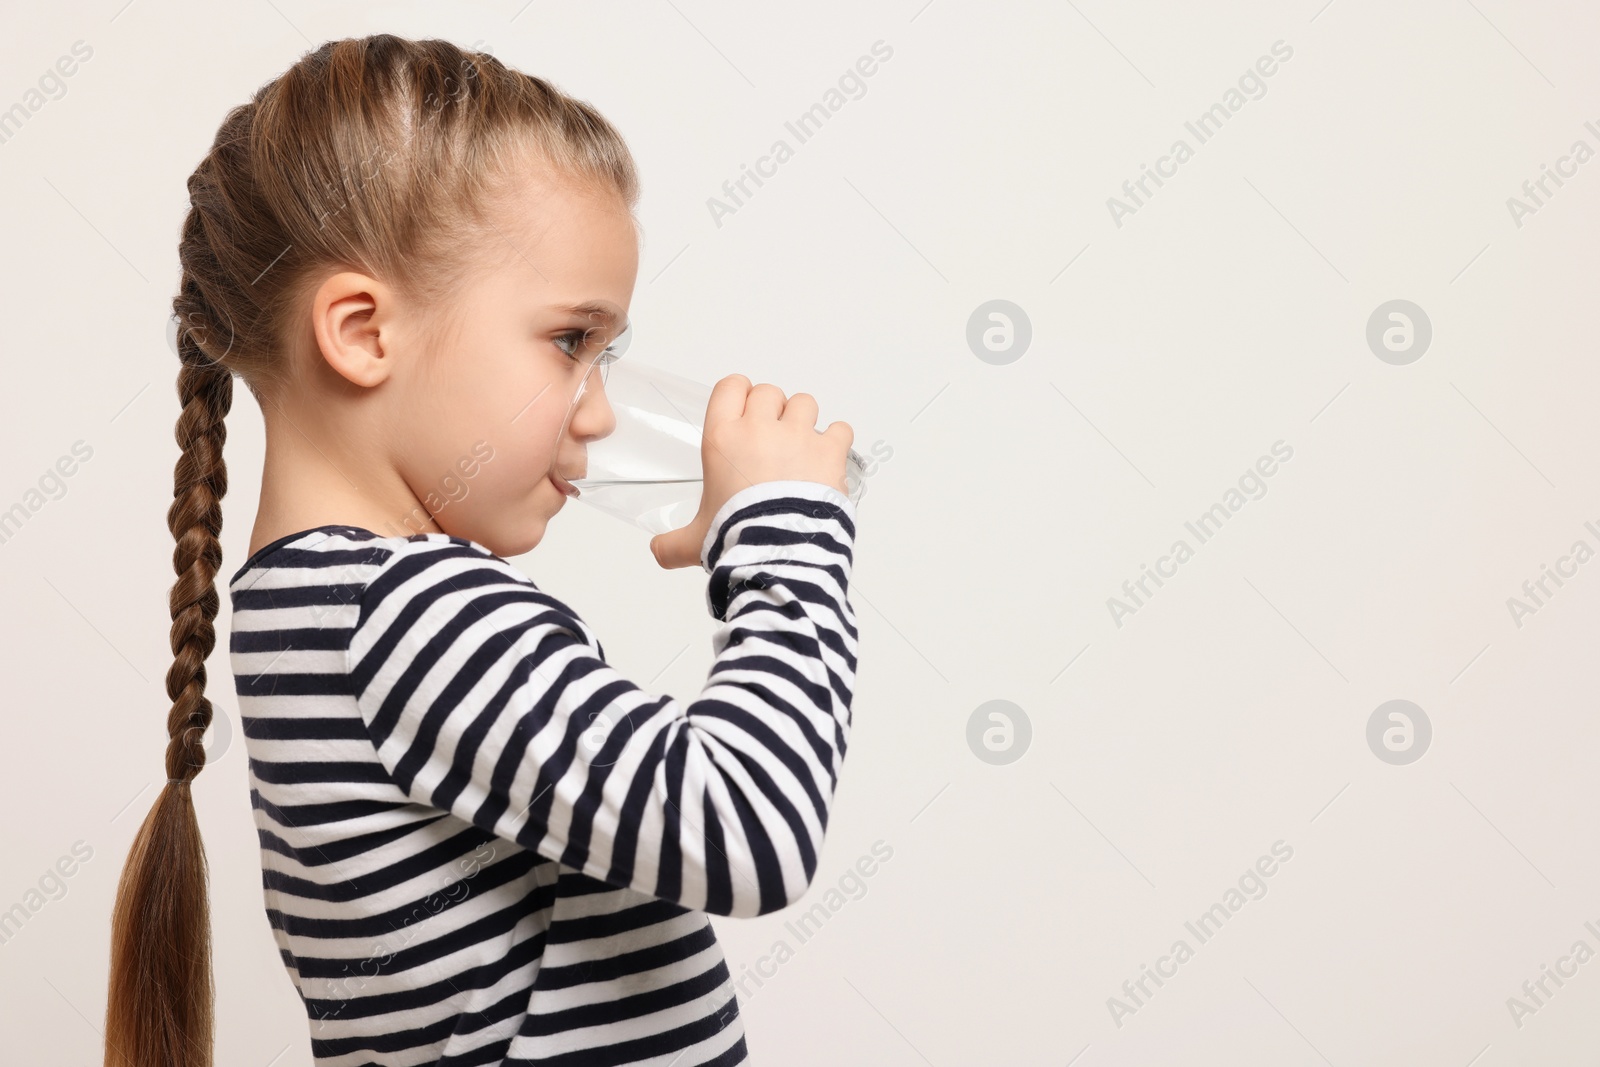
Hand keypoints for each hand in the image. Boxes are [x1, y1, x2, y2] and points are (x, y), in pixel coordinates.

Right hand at [650, 374, 852, 569]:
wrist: (778, 553)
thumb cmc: (737, 538)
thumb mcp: (696, 540)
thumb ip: (673, 543)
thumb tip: (659, 552)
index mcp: (723, 439)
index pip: (730, 387)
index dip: (739, 395)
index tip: (743, 410)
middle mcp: (760, 429)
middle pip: (769, 392)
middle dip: (772, 411)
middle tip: (771, 439)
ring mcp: (798, 437)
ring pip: (805, 403)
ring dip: (804, 420)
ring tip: (801, 448)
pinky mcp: (829, 452)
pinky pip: (840, 428)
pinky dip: (837, 441)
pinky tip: (828, 460)